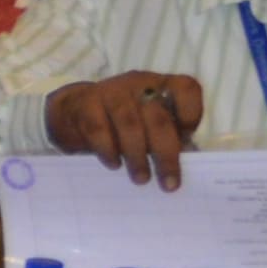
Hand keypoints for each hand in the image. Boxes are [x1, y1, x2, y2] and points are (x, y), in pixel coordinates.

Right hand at [45, 73, 207, 183]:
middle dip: (166, 154)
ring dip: (137, 156)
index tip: (187, 137)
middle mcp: (139, 84)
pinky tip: (114, 165)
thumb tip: (187, 163)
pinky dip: (108, 150)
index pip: (186, 88)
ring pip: (129, 124)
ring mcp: (111, 91)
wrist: (75, 108)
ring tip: (141, 179)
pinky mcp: (86, 103)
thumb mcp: (149, 120)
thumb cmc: (124, 120)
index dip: (192, 113)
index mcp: (162, 85)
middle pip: (158, 118)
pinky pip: (98, 129)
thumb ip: (168, 135)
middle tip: (168, 183)